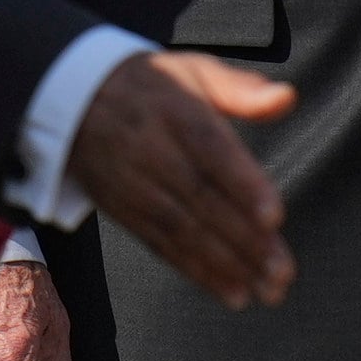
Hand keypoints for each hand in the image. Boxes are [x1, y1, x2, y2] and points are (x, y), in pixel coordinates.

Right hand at [67, 53, 297, 310]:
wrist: (72, 99)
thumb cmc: (153, 84)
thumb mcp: (194, 69)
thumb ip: (242, 88)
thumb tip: (288, 97)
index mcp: (177, 111)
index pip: (212, 151)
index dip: (243, 184)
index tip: (274, 218)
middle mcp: (153, 152)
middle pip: (202, 200)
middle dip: (244, 241)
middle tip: (281, 274)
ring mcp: (134, 185)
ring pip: (182, 230)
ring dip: (225, 266)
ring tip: (264, 290)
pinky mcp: (123, 210)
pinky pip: (161, 244)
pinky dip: (196, 271)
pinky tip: (230, 291)